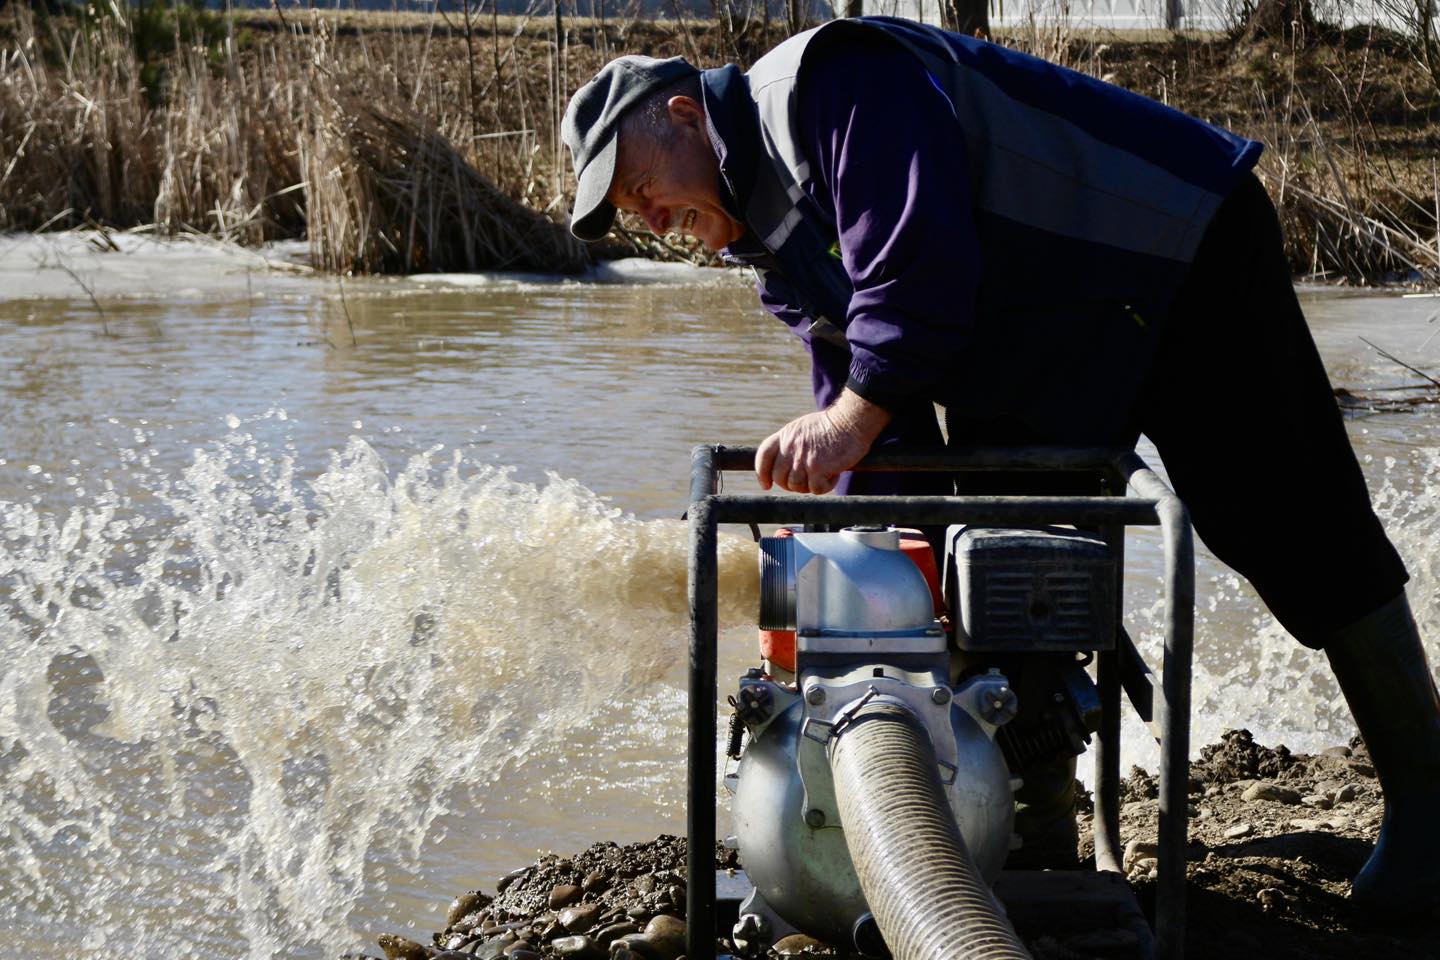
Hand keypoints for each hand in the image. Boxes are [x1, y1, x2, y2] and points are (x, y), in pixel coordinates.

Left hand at [756, 389, 892, 494]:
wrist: (851, 421)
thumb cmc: (832, 425)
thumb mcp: (803, 428)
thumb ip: (792, 443)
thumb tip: (785, 463)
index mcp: (785, 435)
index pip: (764, 456)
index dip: (762, 473)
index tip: (767, 485)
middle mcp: (790, 447)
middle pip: (778, 476)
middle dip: (789, 484)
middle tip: (807, 482)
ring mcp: (802, 458)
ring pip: (795, 485)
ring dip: (808, 486)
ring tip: (822, 477)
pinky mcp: (817, 468)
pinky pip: (815, 489)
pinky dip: (825, 487)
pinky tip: (833, 476)